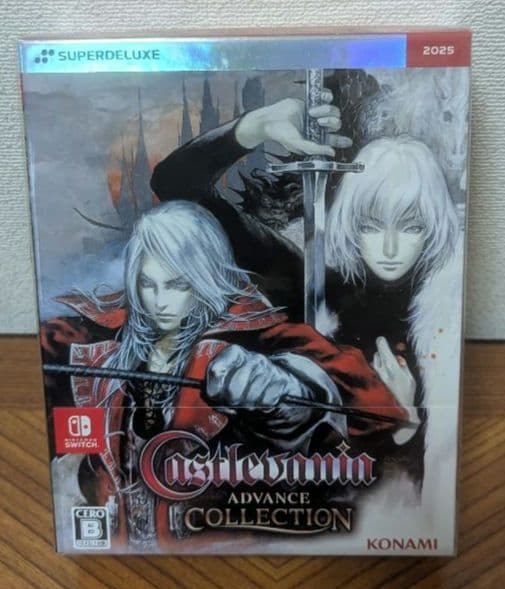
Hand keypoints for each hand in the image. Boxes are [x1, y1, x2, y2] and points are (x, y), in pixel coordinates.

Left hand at [206, 344, 300, 413]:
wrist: (273, 378)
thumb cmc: (242, 380)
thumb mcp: (225, 379)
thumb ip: (213, 389)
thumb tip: (211, 397)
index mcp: (234, 352)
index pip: (216, 371)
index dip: (213, 390)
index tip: (214, 396)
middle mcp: (252, 357)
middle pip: (233, 389)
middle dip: (230, 402)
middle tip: (232, 402)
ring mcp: (268, 368)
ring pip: (250, 399)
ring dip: (246, 406)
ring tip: (247, 401)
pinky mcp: (281, 380)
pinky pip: (265, 402)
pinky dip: (261, 407)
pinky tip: (260, 400)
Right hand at [235, 90, 351, 154]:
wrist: (270, 119)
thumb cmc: (282, 134)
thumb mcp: (298, 145)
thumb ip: (315, 149)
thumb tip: (332, 152)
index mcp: (317, 138)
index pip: (333, 140)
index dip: (342, 140)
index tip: (348, 142)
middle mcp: (319, 126)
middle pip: (336, 123)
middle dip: (331, 122)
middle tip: (319, 122)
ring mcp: (317, 113)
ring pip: (334, 110)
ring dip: (325, 110)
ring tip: (312, 112)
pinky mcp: (313, 101)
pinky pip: (328, 97)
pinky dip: (326, 97)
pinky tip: (320, 98)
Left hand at [372, 337, 419, 443]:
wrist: (394, 415)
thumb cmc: (406, 398)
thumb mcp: (411, 380)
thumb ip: (404, 366)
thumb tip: (398, 358)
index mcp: (391, 367)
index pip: (382, 347)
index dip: (382, 342)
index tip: (382, 340)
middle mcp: (379, 370)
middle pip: (377, 354)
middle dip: (382, 355)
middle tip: (389, 362)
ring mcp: (371, 376)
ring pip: (373, 362)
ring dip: (377, 364)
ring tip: (385, 374)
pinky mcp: (367, 382)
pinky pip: (370, 372)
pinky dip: (373, 373)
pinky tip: (379, 381)